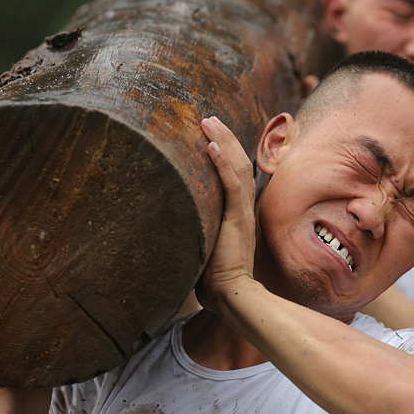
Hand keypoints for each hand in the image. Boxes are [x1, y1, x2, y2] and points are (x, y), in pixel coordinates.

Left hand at [197, 117, 258, 310]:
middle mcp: (244, 206)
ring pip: (237, 165)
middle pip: (239, 161)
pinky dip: (222, 163)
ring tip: (208, 121)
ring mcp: (243, 211)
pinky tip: (211, 146)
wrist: (231, 294)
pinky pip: (232, 184)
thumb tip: (169, 219)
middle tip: (208, 118)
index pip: (236, 172)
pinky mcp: (238, 220)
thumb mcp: (203, 243)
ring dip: (223, 140)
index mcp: (239, 211)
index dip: (226, 150)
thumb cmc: (213, 276)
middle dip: (224, 137)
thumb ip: (195, 227)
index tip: (210, 133)